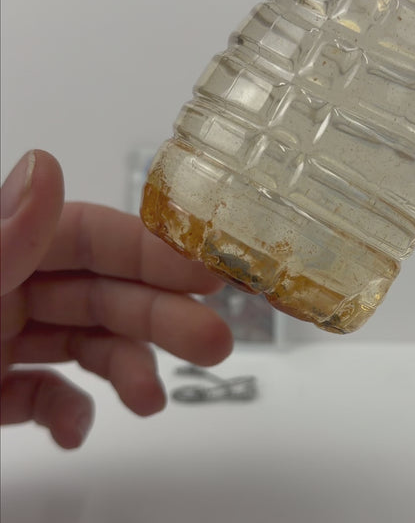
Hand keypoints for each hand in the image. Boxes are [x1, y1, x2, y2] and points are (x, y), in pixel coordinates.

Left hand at [1, 150, 232, 448]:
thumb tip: (44, 167)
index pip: (85, 236)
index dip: (151, 251)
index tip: (205, 271)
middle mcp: (0, 293)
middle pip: (100, 293)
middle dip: (161, 319)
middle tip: (213, 342)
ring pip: (85, 342)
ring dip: (128, 369)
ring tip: (152, 400)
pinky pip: (47, 391)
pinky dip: (71, 410)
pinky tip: (77, 428)